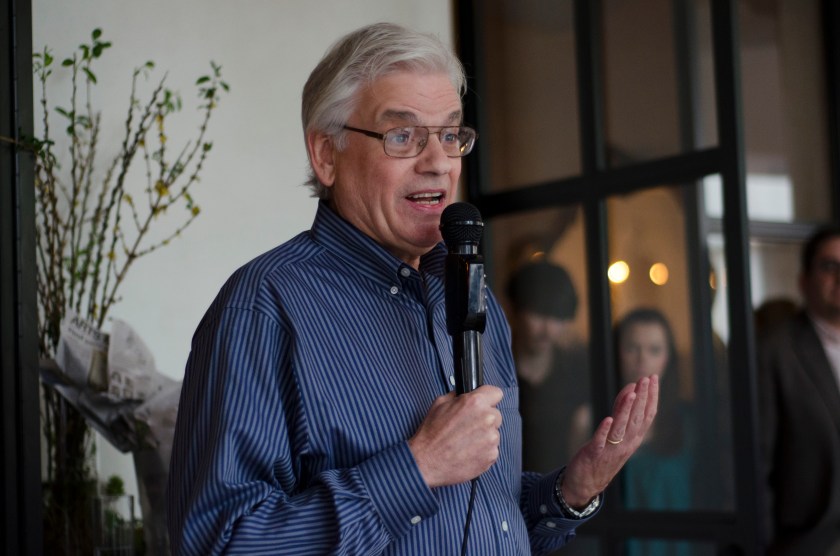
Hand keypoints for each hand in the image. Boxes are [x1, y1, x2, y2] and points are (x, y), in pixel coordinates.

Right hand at [408, 385, 503, 487]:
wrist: (427, 461)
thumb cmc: (432, 434)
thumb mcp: (440, 404)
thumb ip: (459, 396)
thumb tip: (467, 395)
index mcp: (475, 402)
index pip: (496, 393)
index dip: (488, 398)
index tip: (484, 404)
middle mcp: (487, 419)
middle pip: (496, 414)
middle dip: (485, 418)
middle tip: (469, 426)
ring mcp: (491, 439)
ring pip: (494, 433)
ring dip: (484, 436)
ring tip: (465, 442)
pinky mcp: (491, 455)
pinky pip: (492, 449)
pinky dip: (483, 451)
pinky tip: (468, 452)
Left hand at [561, 375, 658, 507]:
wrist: (587, 484)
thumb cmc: (603, 455)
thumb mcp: (617, 433)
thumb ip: (622, 411)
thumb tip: (630, 389)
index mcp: (634, 438)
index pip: (647, 415)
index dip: (652, 396)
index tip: (654, 378)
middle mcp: (627, 444)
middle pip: (637, 418)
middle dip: (643, 397)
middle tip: (646, 378)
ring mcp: (611, 449)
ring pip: (622, 427)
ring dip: (627, 409)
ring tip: (632, 392)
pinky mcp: (594, 453)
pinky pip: (601, 440)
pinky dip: (604, 430)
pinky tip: (608, 419)